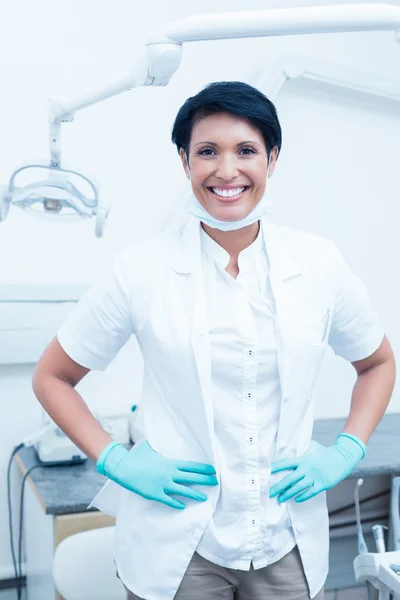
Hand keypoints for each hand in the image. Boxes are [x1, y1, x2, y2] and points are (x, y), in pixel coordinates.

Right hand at [96, 440, 218, 509]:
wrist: (124, 467)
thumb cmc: (136, 456)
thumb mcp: (150, 447)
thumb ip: (158, 446)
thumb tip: (160, 438)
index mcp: (170, 463)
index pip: (191, 466)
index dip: (203, 469)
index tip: (213, 470)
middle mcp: (169, 474)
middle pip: (191, 478)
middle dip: (204, 480)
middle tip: (215, 483)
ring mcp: (163, 485)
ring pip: (183, 491)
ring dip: (195, 494)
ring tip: (205, 498)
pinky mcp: (155, 494)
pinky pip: (168, 500)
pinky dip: (176, 503)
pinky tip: (183, 506)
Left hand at [269, 434, 365, 502]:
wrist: (341, 458)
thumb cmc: (324, 455)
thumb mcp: (311, 451)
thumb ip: (300, 454)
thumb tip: (289, 454)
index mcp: (302, 459)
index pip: (285, 463)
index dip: (275, 468)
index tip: (266, 472)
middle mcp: (306, 468)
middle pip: (290, 478)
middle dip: (279, 486)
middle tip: (270, 492)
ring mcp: (314, 476)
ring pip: (298, 487)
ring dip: (288, 493)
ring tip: (280, 498)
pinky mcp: (322, 483)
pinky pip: (311, 491)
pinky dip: (303, 496)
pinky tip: (296, 500)